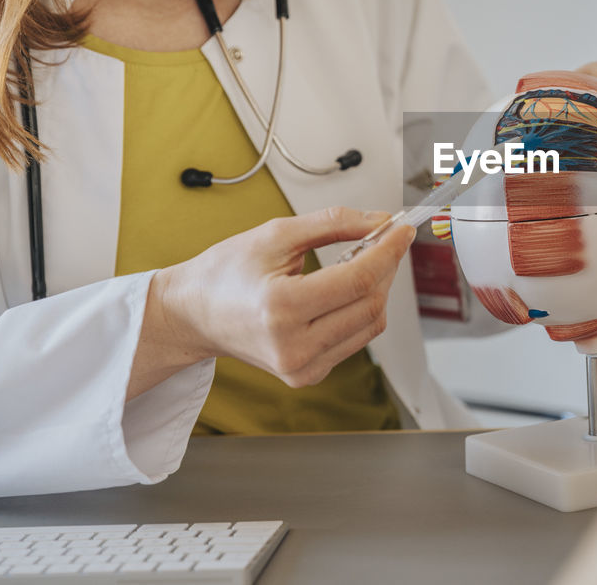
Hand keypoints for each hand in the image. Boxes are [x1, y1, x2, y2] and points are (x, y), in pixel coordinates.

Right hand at [129, 208, 413, 398]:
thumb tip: (381, 220)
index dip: (389, 251)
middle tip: (384, 239)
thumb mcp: (276, 234)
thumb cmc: (226, 273)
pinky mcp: (307, 375)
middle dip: (386, 267)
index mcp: (280, 309)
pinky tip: (346, 289)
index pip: (359, 280)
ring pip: (371, 324)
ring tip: (363, 261)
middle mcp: (292, 346)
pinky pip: (355, 339)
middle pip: (370, 303)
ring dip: (377, 288)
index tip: (402, 229)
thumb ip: (333, 224)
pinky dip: (361, 310)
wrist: (194, 314)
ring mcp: (301, 367)